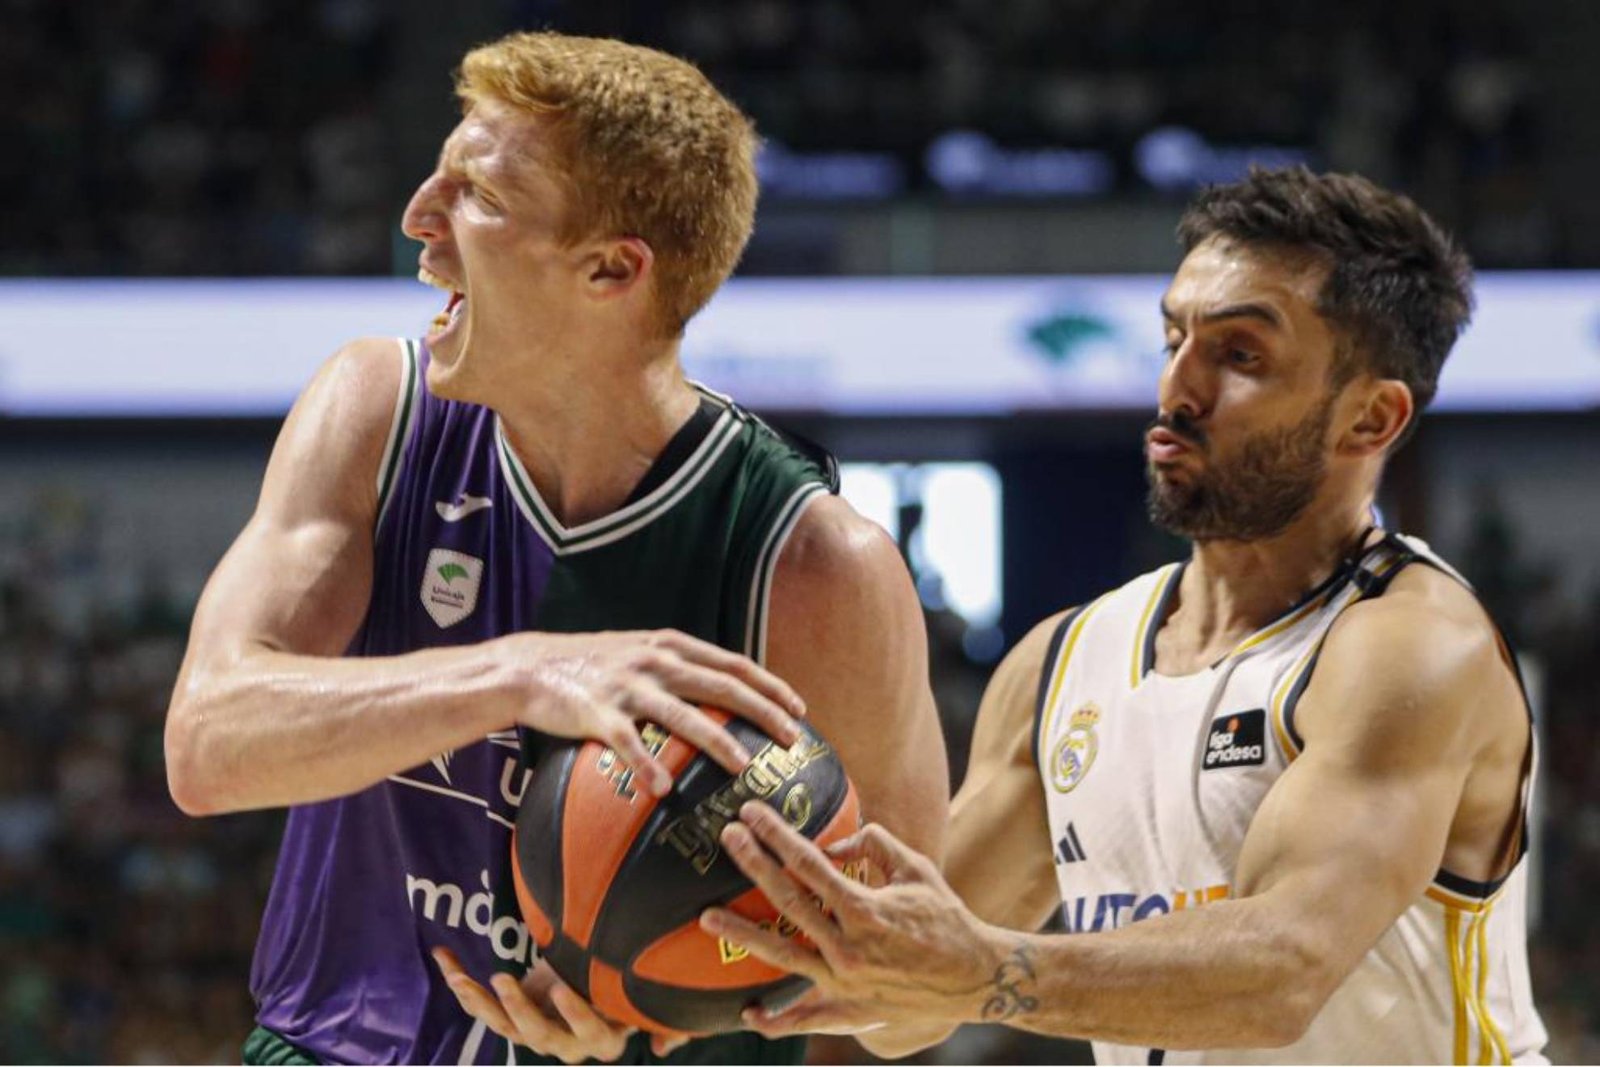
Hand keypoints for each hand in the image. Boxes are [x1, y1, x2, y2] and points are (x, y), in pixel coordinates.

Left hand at [432, 949, 689, 1061]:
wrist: (597, 979)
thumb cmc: (623, 984)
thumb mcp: (642, 994)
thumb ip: (660, 1018)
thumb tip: (664, 1045)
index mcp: (601, 1037)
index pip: (590, 1032)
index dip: (575, 1014)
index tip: (563, 988)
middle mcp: (566, 1043)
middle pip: (539, 1034)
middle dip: (519, 1008)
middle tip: (505, 980)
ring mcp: (535, 1033)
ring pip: (504, 1025)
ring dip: (481, 1002)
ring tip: (463, 979)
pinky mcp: (511, 1020)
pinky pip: (483, 1009)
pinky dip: (461, 984)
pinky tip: (444, 958)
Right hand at [499, 629, 806, 796]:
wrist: (530, 667)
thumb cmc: (591, 665)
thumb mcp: (640, 652)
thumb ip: (677, 666)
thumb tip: (722, 693)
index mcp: (670, 646)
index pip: (732, 663)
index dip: (769, 685)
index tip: (799, 708)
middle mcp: (655, 661)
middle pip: (721, 685)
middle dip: (763, 711)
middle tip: (791, 738)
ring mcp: (628, 686)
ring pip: (683, 715)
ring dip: (717, 741)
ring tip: (743, 766)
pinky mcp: (598, 713)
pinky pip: (628, 743)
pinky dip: (647, 765)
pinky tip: (663, 789)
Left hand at [698, 803, 1014, 1040]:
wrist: (975, 977)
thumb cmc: (945, 916)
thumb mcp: (915, 869)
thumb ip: (874, 844)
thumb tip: (832, 844)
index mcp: (865, 908)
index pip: (808, 863)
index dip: (777, 834)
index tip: (751, 811)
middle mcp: (849, 946)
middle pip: (788, 902)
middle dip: (754, 865)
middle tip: (726, 838)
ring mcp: (845, 983)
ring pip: (782, 957)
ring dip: (742, 935)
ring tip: (707, 916)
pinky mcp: (849, 1011)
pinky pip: (805, 1019)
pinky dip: (776, 1020)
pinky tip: (747, 1014)